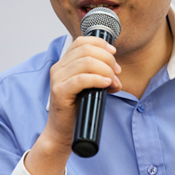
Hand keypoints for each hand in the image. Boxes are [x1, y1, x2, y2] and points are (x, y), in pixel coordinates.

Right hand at [25, 36, 120, 174]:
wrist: (63, 132)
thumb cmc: (78, 109)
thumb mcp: (90, 86)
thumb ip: (99, 73)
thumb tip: (117, 70)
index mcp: (65, 62)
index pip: (82, 41)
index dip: (100, 44)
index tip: (114, 54)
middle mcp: (59, 67)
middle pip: (86, 50)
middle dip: (107, 59)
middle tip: (116, 74)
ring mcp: (57, 79)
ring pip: (86, 62)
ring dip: (105, 70)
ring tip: (113, 82)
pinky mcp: (59, 92)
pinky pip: (81, 79)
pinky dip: (96, 79)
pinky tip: (106, 84)